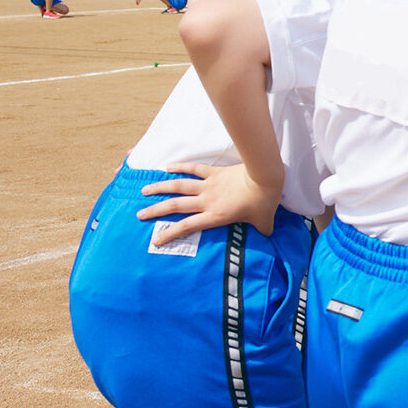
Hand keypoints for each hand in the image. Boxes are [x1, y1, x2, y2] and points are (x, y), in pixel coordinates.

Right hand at [137, 162, 279, 242]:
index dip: (170, 234)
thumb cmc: (264, 201)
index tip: (155, 240)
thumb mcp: (263, 221)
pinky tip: (167, 167)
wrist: (265, 177)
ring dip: (160, 187)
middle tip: (139, 215)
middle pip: (175, 206)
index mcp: (215, 215)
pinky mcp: (215, 172)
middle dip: (156, 211)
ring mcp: (209, 185)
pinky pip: (194, 168)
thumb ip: (262, 230)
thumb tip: (268, 236)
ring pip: (179, 186)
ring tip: (144, 191)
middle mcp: (207, 201)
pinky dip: (180, 167)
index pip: (187, 227)